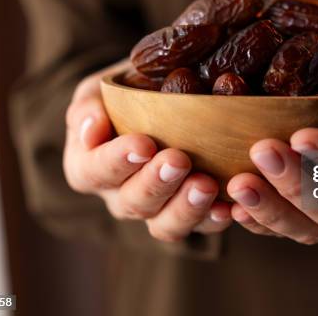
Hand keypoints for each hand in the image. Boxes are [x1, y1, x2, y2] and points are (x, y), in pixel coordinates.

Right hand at [63, 61, 231, 241]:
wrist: (162, 96)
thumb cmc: (126, 91)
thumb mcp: (99, 90)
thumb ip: (88, 107)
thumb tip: (91, 131)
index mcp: (89, 168)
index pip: (94, 171)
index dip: (116, 161)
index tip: (143, 144)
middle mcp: (120, 196)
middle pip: (133, 202)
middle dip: (156, 183)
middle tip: (178, 160)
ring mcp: (156, 211)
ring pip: (165, 225)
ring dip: (186, 208)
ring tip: (206, 185)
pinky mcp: (190, 215)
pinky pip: (201, 226)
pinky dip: (214, 219)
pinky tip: (229, 207)